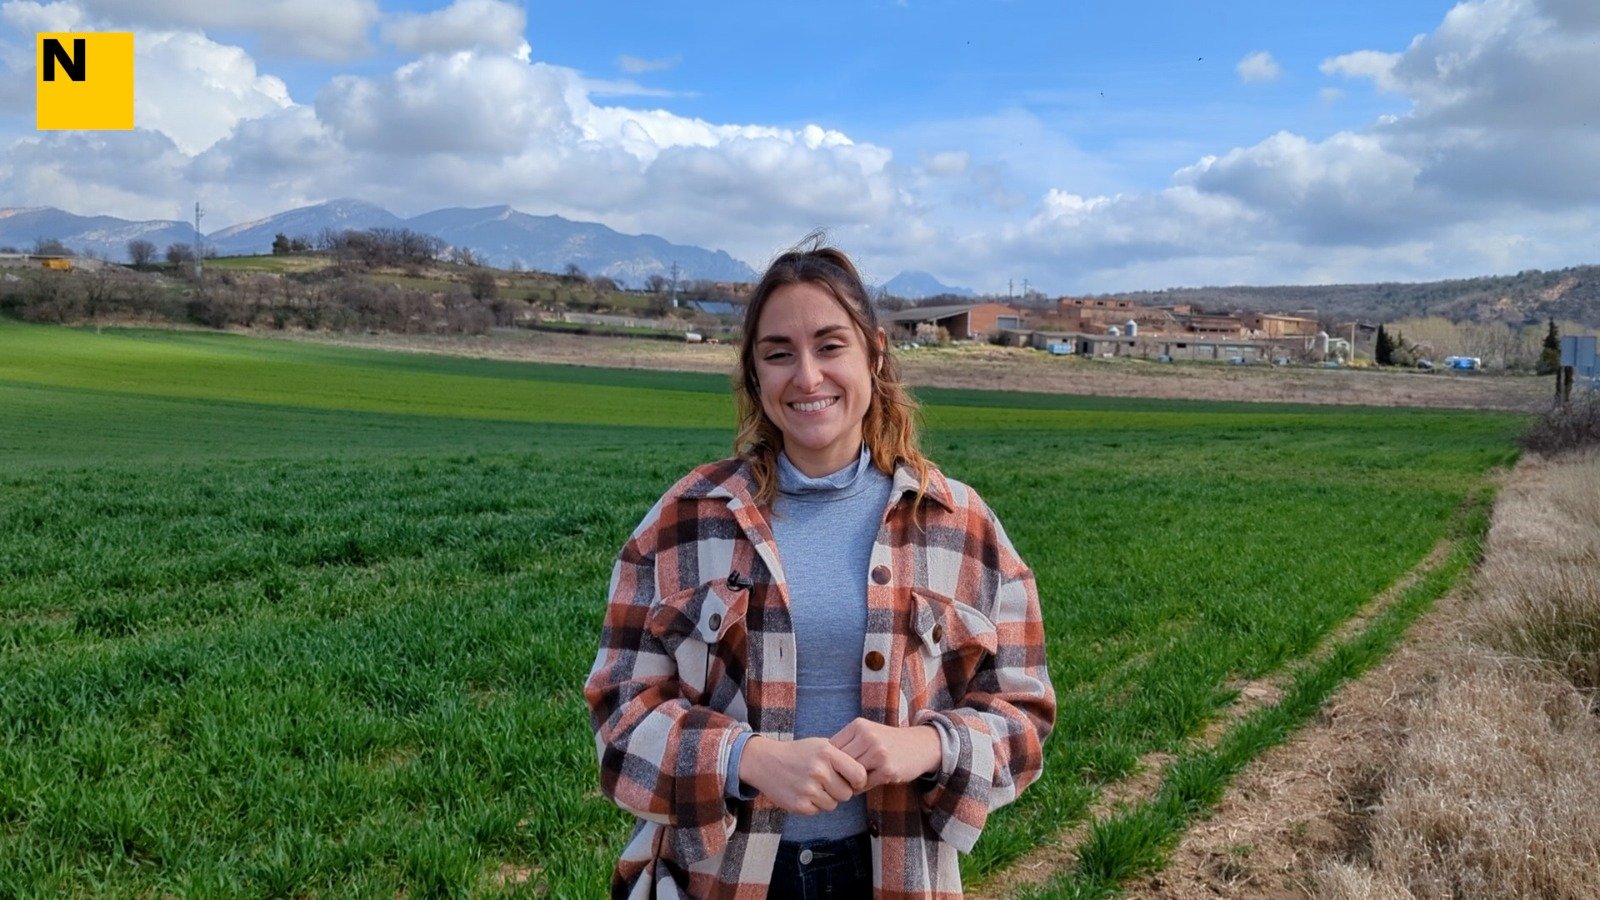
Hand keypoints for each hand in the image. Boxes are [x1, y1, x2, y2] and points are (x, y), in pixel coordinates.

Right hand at [738, 736, 868, 814]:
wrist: (765, 762)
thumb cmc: (798, 753)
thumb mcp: (821, 745)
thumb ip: (842, 757)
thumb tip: (865, 775)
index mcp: (827, 753)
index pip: (859, 775)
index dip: (858, 780)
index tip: (852, 780)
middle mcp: (819, 771)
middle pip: (847, 793)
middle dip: (840, 790)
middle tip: (828, 783)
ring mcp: (808, 789)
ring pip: (833, 804)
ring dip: (827, 799)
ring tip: (813, 787)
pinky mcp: (799, 805)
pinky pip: (818, 811)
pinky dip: (813, 805)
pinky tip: (803, 793)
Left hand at [829, 719, 941, 790]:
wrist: (921, 745)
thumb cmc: (888, 741)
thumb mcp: (868, 732)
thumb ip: (847, 743)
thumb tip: (822, 762)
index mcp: (859, 725)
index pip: (832, 747)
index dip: (831, 761)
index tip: (834, 767)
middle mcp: (868, 737)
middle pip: (840, 762)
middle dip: (839, 773)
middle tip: (841, 779)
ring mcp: (878, 753)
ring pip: (851, 774)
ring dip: (850, 781)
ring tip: (853, 781)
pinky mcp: (887, 769)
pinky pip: (864, 784)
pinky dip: (862, 787)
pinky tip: (866, 783)